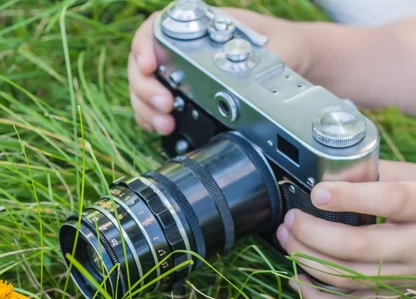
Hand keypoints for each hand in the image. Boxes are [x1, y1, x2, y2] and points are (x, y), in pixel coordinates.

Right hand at [128, 9, 312, 134]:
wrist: (295, 66)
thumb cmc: (286, 47)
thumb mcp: (284, 46)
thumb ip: (268, 58)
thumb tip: (254, 75)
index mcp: (201, 29)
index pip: (157, 29)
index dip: (145, 46)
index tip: (148, 65)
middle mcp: (183, 51)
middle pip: (143, 64)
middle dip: (146, 88)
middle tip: (164, 106)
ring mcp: (180, 76)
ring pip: (145, 90)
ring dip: (147, 109)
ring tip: (165, 125)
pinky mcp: (184, 100)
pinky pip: (155, 109)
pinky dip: (152, 121)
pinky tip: (164, 129)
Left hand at [276, 160, 415, 298]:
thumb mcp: (414, 180)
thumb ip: (376, 173)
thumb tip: (330, 170)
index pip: (393, 201)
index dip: (351, 197)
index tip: (317, 193)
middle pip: (359, 245)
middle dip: (312, 232)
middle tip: (291, 218)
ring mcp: (407, 279)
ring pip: (348, 277)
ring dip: (306, 258)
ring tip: (286, 236)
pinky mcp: (394, 298)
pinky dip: (316, 296)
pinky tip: (297, 277)